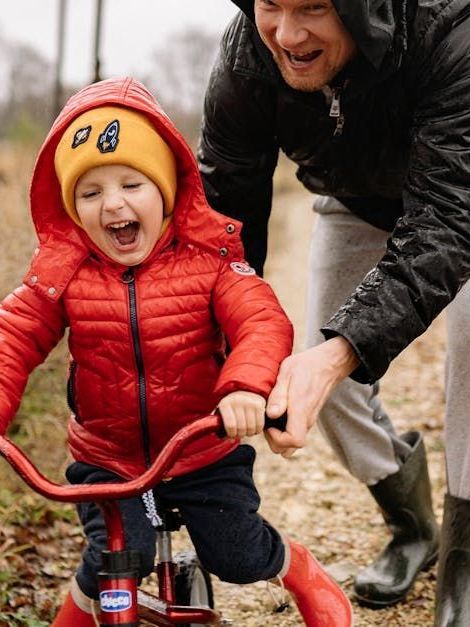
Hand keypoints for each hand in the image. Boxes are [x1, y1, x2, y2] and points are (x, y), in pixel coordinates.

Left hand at [218, 391, 266, 438]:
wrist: (243, 390)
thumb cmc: (231, 406)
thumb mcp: (222, 412)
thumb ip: (222, 426)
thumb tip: (229, 439)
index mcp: (225, 403)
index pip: (230, 426)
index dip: (232, 434)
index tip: (232, 435)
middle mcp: (237, 400)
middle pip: (241, 428)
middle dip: (240, 435)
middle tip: (240, 434)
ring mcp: (249, 401)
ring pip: (251, 428)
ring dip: (249, 433)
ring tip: (247, 431)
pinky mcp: (260, 404)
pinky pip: (260, 425)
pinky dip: (257, 430)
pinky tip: (254, 428)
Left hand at [265, 337, 358, 456]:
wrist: (327, 364)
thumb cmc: (306, 366)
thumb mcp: (287, 373)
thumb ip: (279, 395)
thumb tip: (272, 414)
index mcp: (301, 410)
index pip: (295, 440)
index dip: (278, 439)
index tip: (269, 425)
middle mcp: (307, 419)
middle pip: (291, 448)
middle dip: (275, 441)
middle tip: (267, 423)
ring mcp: (309, 420)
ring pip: (294, 444)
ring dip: (280, 438)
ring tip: (271, 420)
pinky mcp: (308, 418)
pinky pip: (296, 433)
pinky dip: (285, 431)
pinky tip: (278, 414)